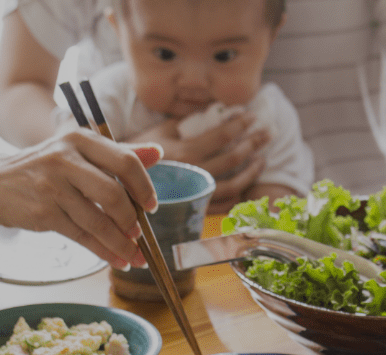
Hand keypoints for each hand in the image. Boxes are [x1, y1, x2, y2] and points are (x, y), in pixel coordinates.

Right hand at [0, 130, 161, 268]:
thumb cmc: (44, 168)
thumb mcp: (77, 151)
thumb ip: (117, 153)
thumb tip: (158, 153)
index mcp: (80, 139)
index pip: (125, 161)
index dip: (144, 186)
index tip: (152, 206)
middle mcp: (65, 159)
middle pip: (113, 194)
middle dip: (132, 220)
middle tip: (139, 233)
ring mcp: (52, 187)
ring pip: (99, 221)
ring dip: (121, 244)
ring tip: (134, 256)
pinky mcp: (44, 213)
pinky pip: (82, 237)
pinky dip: (104, 252)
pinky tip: (117, 260)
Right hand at [130, 114, 269, 213]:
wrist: (118, 187)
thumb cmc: (136, 155)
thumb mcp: (157, 133)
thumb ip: (184, 122)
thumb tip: (212, 111)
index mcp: (185, 153)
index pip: (221, 136)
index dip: (240, 124)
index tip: (252, 115)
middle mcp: (194, 175)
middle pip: (233, 159)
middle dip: (253, 144)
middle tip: (267, 133)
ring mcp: (195, 195)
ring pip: (233, 186)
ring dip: (252, 171)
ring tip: (262, 159)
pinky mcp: (193, 211)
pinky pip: (223, 206)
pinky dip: (238, 195)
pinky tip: (246, 184)